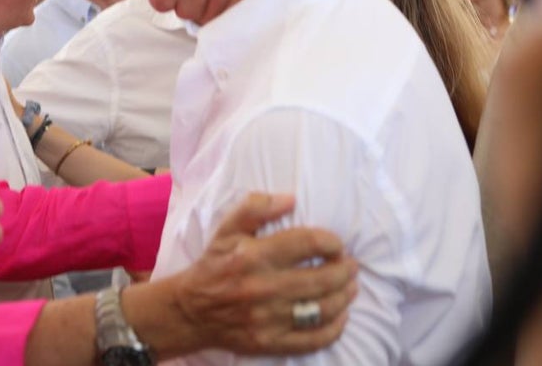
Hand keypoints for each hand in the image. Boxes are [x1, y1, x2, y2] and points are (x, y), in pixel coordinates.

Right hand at [172, 192, 358, 354]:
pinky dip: (334, 329)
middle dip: (345, 270)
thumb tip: (290, 199)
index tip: (336, 244)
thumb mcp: (227, 230)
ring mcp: (268, 318)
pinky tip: (340, 317)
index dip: (331, 242)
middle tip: (351, 265)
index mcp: (254, 255)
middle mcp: (263, 286)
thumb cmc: (214, 264)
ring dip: (345, 297)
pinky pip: (313, 339)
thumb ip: (255, 208)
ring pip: (323, 309)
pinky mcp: (270, 342)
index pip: (307, 243)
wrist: (191, 310)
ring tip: (350, 288)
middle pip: (323, 278)